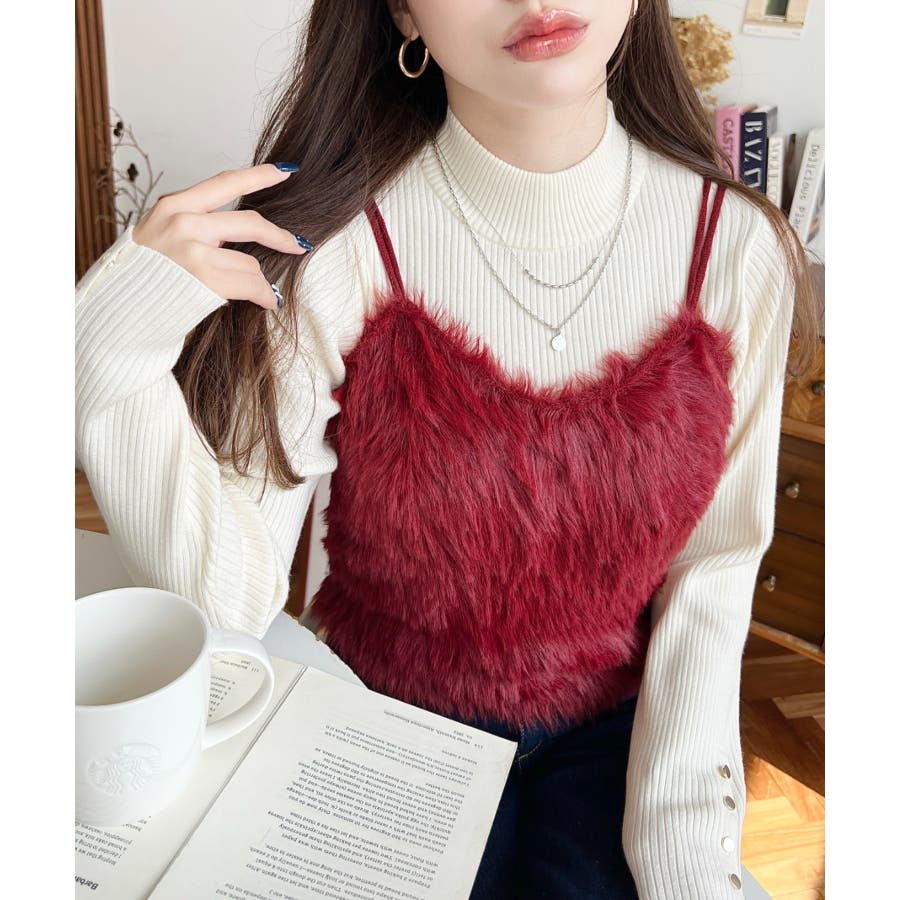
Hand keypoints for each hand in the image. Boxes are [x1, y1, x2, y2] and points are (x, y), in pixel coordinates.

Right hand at [132, 163, 308, 309]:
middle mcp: (182, 221)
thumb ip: (193, 227)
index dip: (259, 176)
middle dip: (279, 236)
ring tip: (263, 293)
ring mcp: (193, 249)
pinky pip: (251, 284)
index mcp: (173, 206)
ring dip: (261, 281)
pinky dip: (264, 296)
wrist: (118, 310)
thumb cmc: (142, 278)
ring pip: (251, 262)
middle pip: (250, 222)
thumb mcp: (159, 237)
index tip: (285, 171)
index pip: (224, 182)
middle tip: (297, 245)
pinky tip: (267, 302)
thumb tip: (232, 235)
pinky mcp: (203, 277)